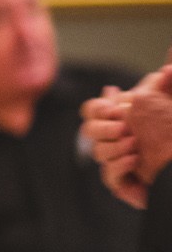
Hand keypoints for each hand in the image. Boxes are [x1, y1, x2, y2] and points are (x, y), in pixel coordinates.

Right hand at [85, 63, 171, 206]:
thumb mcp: (170, 103)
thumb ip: (165, 85)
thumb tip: (165, 70)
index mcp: (117, 118)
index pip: (91, 110)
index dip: (98, 108)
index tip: (114, 107)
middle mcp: (112, 139)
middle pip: (88, 131)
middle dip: (103, 128)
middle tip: (123, 126)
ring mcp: (115, 160)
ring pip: (98, 153)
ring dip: (113, 147)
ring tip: (134, 143)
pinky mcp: (122, 182)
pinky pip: (109, 176)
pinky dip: (119, 166)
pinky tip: (134, 159)